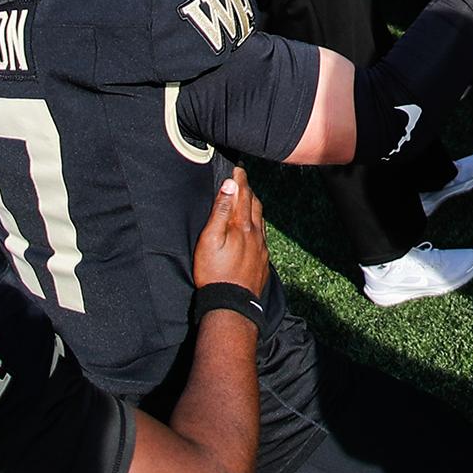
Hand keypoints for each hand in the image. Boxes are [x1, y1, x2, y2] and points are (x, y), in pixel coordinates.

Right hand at [190, 166, 271, 292]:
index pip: (243, 195)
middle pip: (254, 204)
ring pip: (261, 219)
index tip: (237, 169)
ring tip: (249, 198)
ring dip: (254, 206)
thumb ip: (220, 211)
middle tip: (242, 179)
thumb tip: (229, 185)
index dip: (240, 180)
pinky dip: (258, 224)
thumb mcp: (209, 239)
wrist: (231, 303)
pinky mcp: (263, 260)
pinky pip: (262, 235)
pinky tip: (254, 227)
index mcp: (242, 225)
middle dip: (248, 190)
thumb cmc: (214, 271)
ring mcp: (261, 247)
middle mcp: (255, 233)